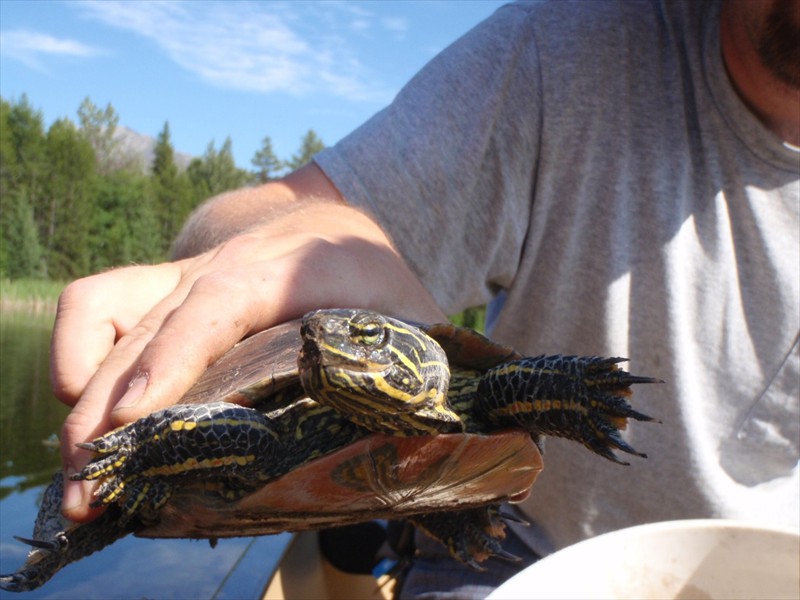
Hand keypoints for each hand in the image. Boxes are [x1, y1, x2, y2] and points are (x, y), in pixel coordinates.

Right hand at [53, 168, 444, 520]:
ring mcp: (186, 274)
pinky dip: (81, 353)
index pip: (221, 303)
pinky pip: (99, 304)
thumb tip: (432, 434)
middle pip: (151, 327)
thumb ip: (419, 365)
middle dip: (108, 411)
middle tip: (92, 495)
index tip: (139, 418)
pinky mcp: (164, 289)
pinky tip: (91, 409)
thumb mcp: (410, 317)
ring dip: (83, 391)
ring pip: (108, 315)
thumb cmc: (377, 280)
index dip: (177, 357)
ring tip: (82, 467)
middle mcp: (227, 264)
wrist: (335, 225)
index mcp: (293, 266)